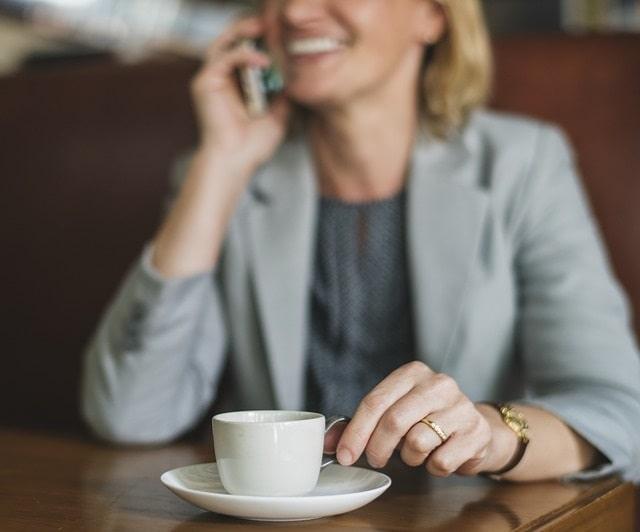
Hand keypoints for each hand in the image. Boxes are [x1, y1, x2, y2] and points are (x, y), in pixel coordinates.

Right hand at [190, 16, 290, 170]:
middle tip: (271, 21)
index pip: (245, 52)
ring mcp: (211, 80)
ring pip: (224, 43)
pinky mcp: (204, 83)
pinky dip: (244, 55)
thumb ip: (284, 94)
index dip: (261, 41)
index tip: (281, 34)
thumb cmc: (253, 146)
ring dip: (244, 32)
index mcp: (235, 86)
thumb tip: (296, 78)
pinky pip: (225, 58)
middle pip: (232, 42)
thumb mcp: (278, 115)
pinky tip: (263, 60)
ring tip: (264, 27)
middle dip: (251, 29)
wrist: (235, 161)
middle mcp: (221, 79)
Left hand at [336, 361, 506, 475]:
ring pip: (417, 442)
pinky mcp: (477, 432)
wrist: (475, 429)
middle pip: (394, 421)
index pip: (376, 401)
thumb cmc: (427, 420)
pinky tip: (439, 456)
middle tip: (376, 459)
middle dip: (377, 448)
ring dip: (410, 457)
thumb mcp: (394, 414)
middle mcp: (439, 384)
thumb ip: (361, 426)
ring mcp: (462, 406)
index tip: (345, 455)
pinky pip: (441, 461)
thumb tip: (329, 442)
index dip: (356, 431)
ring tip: (417, 451)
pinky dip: (433, 467)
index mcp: (413, 373)